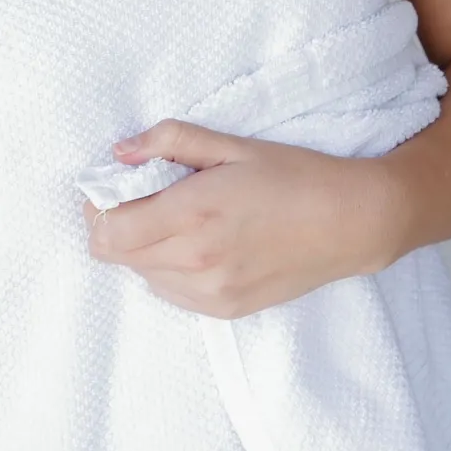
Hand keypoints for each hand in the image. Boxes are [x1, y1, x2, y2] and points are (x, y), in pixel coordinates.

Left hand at [82, 119, 396, 317]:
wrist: (351, 222)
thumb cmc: (293, 175)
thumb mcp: (231, 145)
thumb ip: (168, 141)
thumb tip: (120, 152)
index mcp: (192, 214)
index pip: (107, 232)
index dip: (99, 208)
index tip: (113, 188)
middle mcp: (195, 261)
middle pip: (117, 256)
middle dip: (118, 225)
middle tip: (143, 199)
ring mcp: (211, 292)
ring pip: (141, 276)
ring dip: (144, 249)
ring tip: (178, 221)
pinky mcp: (224, 309)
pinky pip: (170, 292)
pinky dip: (169, 269)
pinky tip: (198, 245)